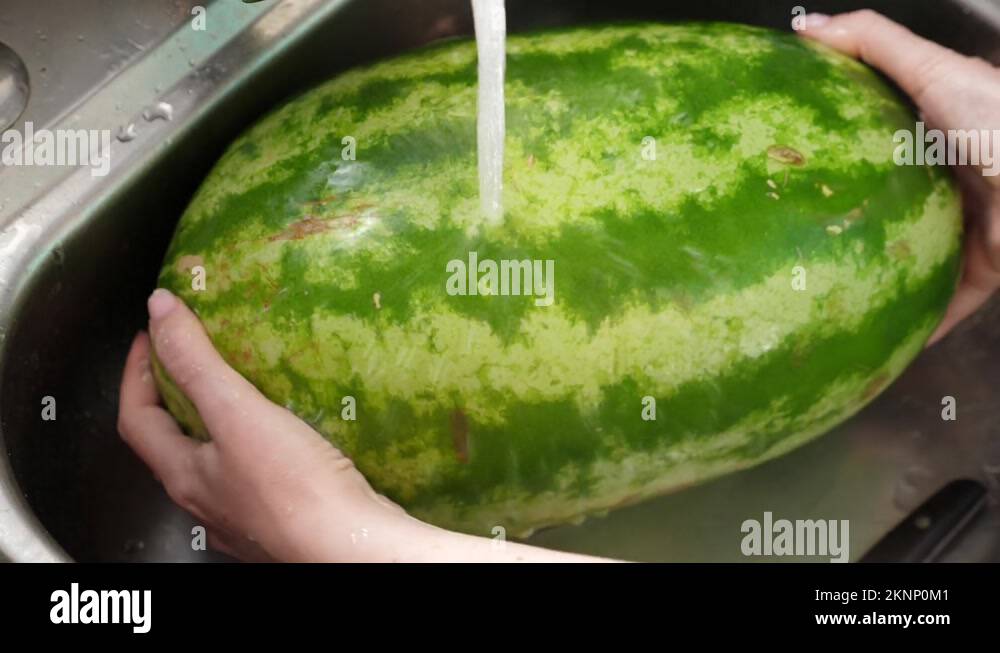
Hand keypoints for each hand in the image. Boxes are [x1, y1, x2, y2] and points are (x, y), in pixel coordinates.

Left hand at [118, 289, 605, 561]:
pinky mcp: (282, 521)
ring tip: (246, 386)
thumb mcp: (237, 413)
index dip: (136, 372)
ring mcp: (244, 517)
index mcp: (184, 477)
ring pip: (216, 463)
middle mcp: (207, 502)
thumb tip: (159, 310)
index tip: (152, 335)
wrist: (350, 545)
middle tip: (197, 355)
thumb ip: (197, 362)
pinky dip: (259, 446)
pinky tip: (291, 434)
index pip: (136, 419)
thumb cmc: (294, 488)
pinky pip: (257, 476)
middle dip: (176, 395)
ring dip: (219, 422)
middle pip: (173, 442)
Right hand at [801, 10, 999, 342]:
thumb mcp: (934, 71)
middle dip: (844, 222)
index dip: (831, 149)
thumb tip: (807, 27)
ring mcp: (962, 230)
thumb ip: (874, 44)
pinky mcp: (979, 272)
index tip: (785, 161)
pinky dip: (915, 328)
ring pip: (907, 260)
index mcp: (932, 136)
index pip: (871, 141)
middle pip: (885, 206)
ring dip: (874, 278)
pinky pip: (941, 306)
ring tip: (821, 294)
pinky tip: (877, 346)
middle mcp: (945, 184)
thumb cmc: (999, 125)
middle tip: (791, 234)